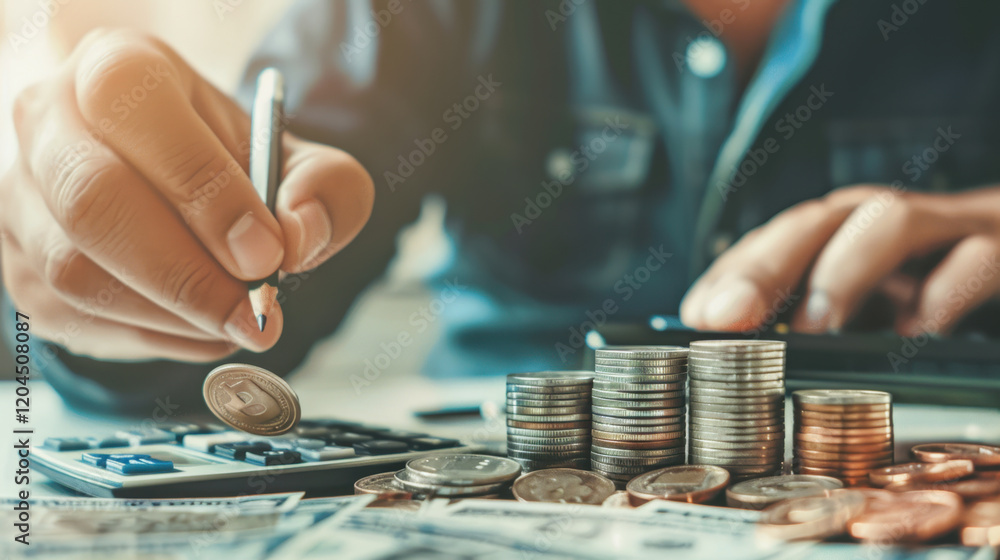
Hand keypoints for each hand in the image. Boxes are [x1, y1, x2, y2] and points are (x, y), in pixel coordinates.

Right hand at [0, 29, 372, 360]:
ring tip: (238, 320)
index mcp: (118, 68)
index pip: (134, 111)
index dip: (204, 189)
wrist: (178, 195)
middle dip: (188, 274)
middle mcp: (50, 121)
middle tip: (256, 312)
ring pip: (77, 271)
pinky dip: (154, 335)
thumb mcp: (298, 162)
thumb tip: (299, 236)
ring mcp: (22, 196)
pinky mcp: (18, 263)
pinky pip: (75, 316)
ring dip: (173, 314)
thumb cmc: (233, 169)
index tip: (266, 253)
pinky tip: (201, 325)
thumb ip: (326, 188)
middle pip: (93, 202)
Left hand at [681, 184, 999, 335]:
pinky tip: (919, 328)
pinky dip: (944, 289)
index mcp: (846, 231)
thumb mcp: (868, 302)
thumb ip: (810, 315)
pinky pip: (976, 257)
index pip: (774, 240)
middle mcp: (887, 221)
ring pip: (889, 221)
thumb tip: (730, 340)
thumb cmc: (940, 282)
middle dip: (765, 266)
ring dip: (843, 272)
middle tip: (729, 318)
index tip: (696, 317)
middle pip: (817, 222)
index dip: (732, 274)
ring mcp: (951, 227)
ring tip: (815, 326)